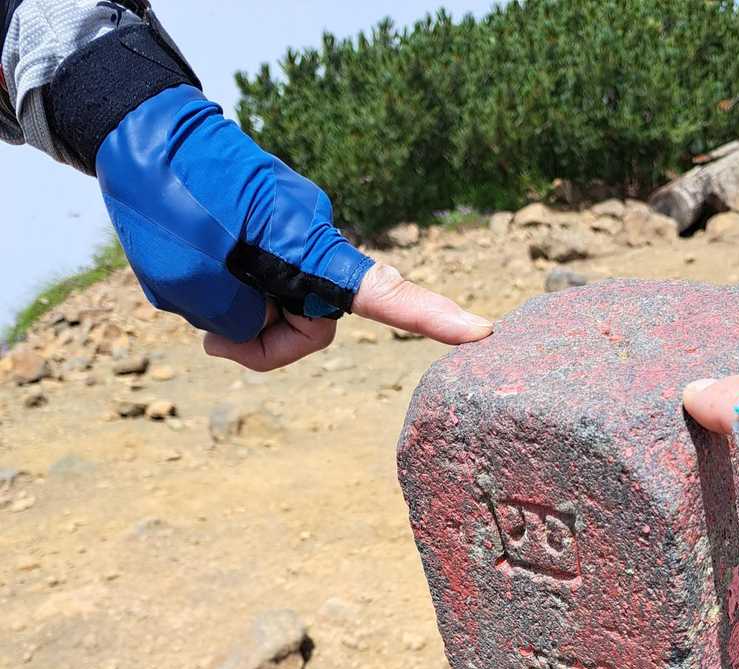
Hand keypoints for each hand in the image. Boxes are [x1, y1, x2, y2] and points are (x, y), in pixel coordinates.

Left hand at [96, 86, 491, 370]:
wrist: (137, 129)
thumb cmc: (164, 207)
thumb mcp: (191, 287)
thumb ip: (241, 323)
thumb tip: (264, 323)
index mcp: (305, 246)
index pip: (381, 292)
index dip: (430, 318)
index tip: (478, 333)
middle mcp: (313, 236)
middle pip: (315, 323)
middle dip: (267, 344)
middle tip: (210, 342)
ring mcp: (295, 232)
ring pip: (285, 306)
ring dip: (242, 318)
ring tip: (192, 293)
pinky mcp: (275, 229)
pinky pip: (268, 281)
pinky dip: (234, 292)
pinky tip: (197, 270)